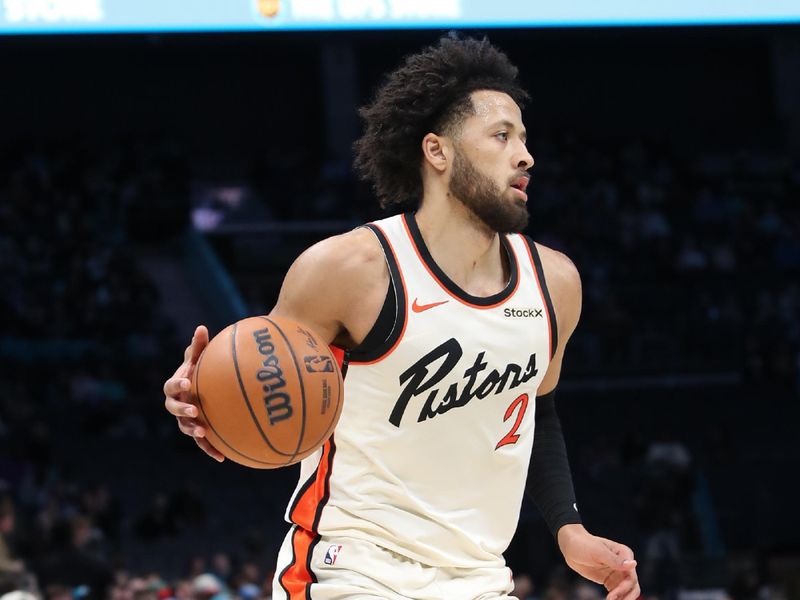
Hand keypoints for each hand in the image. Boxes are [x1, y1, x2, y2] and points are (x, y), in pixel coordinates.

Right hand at [163, 325, 224, 461]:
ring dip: (192, 431)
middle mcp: (178, 404)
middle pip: (174, 409)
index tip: (188, 382)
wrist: (205, 387)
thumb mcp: (200, 358)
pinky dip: (210, 449)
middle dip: (182, 410)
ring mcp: (186, 419)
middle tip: (194, 410)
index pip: (172, 386)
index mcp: (177, 386)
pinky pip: (202, 442)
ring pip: (185, 427)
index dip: (178, 385)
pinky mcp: (198, 430)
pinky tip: (223, 458)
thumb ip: (199, 347)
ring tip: (202, 433)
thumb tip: (201, 328)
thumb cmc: (201, 369)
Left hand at [557, 524, 639, 599]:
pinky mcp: (611, 580)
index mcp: (624, 553)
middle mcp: (624, 564)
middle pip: (632, 585)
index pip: (631, 576)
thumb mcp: (598, 551)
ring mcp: (618, 573)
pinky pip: (618, 592)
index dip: (624, 588)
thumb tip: (633, 564)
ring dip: (622, 599)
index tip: (612, 596)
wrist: (571, 547)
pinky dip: (617, 599)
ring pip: (627, 591)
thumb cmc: (583, 544)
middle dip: (626, 597)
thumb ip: (615, 560)